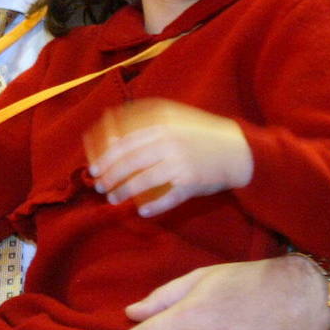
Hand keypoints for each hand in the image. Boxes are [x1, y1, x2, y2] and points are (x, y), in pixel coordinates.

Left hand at [86, 99, 251, 217]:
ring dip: (124, 192)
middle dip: (109, 176)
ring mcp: (180, 162)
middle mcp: (169, 141)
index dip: (104, 157)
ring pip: (143, 180)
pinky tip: (142, 211)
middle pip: (129, 161)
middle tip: (99, 186)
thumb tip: (110, 129)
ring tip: (113, 199)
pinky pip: (167, 198)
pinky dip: (153, 206)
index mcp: (161, 124)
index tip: (92, 167)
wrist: (238, 149)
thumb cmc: (199, 134)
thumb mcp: (172, 118)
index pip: (123, 142)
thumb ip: (143, 121)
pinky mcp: (192, 182)